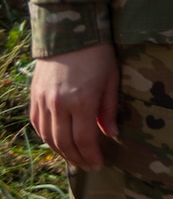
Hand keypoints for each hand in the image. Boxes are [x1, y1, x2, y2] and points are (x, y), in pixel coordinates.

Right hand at [29, 44, 119, 169]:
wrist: (69, 33)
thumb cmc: (99, 55)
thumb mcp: (112, 80)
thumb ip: (109, 110)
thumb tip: (111, 134)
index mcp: (81, 102)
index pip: (84, 139)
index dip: (91, 155)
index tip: (99, 164)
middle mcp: (58, 105)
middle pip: (64, 142)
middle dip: (77, 158)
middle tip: (88, 166)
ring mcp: (43, 101)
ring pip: (48, 136)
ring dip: (61, 151)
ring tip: (75, 158)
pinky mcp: (34, 96)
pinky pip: (37, 124)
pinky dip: (46, 137)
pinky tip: (57, 142)